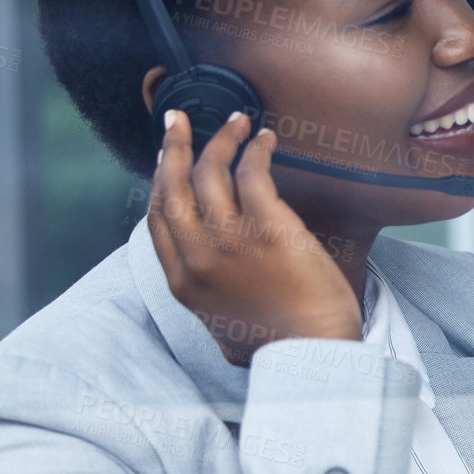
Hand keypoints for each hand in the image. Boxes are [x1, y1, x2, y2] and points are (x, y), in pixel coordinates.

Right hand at [149, 110, 362, 365]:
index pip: (159, 219)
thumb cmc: (280, 348)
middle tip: (178, 120)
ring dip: (220, 140)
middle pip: (175, 188)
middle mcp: (198, 256)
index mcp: (184, 283)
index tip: (167, 158)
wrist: (314, 353)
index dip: (161, 181)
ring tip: (235, 122)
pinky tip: (264, 139)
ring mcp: (230, 240)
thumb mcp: (225, 333)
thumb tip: (215, 293)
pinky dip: (255, 150)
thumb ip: (212, 305)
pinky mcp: (268, 227)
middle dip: (174, 148)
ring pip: (210, 173)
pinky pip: (252, 174)